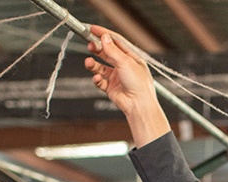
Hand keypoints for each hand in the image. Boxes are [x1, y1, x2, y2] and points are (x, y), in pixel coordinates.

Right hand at [84, 25, 171, 146]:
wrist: (139, 106)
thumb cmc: (139, 84)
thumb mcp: (125, 62)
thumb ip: (112, 50)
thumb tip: (105, 37)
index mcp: (131, 58)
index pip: (116, 42)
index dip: (104, 34)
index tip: (92, 29)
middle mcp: (124, 66)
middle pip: (107, 53)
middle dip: (97, 49)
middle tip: (89, 44)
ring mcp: (117, 77)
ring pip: (101, 67)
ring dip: (93, 64)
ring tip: (88, 62)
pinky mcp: (111, 88)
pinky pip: (100, 81)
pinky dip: (97, 79)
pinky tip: (98, 79)